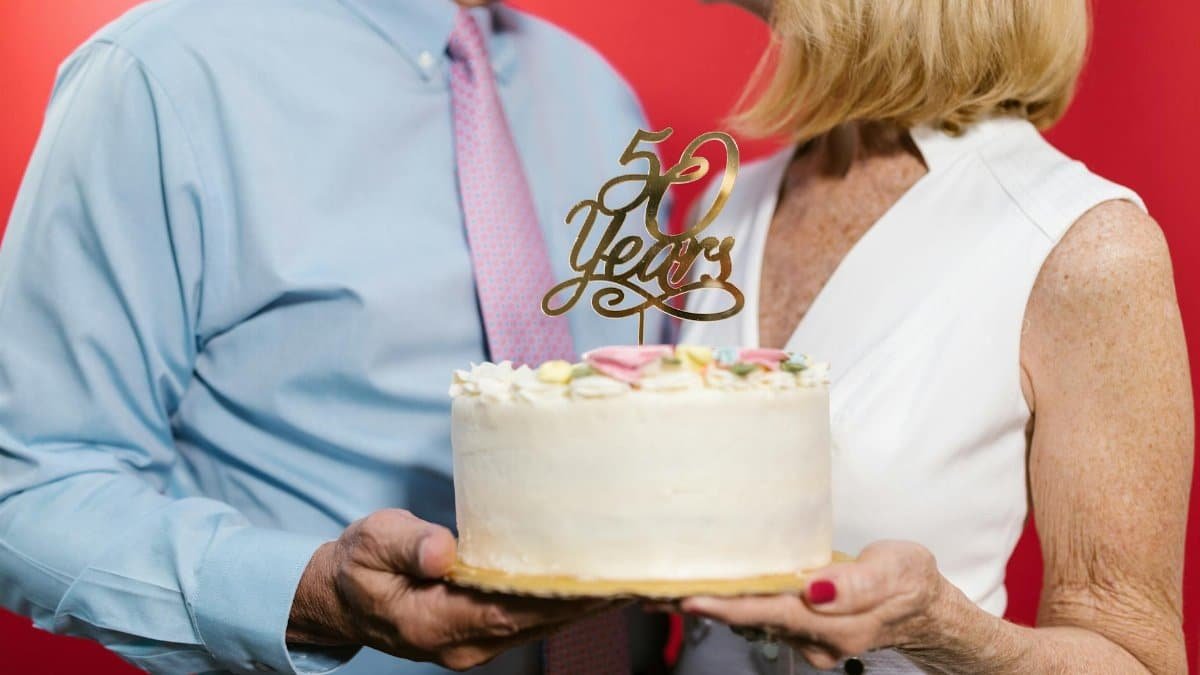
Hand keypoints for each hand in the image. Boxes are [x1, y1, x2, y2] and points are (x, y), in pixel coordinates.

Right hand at [288, 509, 618, 670]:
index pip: (504, 611)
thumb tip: (443, 552)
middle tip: (635, 574)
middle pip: (536, 622)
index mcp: (432, 623)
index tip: (595, 579)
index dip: (552, 596)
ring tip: (632, 577)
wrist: (341, 600)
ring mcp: (476, 645)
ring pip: (541, 625)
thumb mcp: (371, 542)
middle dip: (586, 601)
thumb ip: (407, 545)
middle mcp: (462, 645)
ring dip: (586, 605)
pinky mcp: (486, 636)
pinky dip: (568, 605)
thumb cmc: (358, 566)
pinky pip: (534, 622)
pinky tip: (599, 586)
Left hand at [680, 541, 947, 668]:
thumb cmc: (908, 581)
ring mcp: (806, 638)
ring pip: (748, 619)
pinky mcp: (799, 628)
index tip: (690, 598)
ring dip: (707, 605)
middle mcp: (814, 638)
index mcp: (836, 624)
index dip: (728, 606)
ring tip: (661, 587)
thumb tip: (813, 590)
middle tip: (653, 590)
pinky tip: (699, 592)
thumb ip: (855, 584)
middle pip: (749, 619)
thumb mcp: (895, 570)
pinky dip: (727, 604)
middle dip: (702, 606)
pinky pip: (756, 615)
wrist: (923, 608)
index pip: (771, 611)